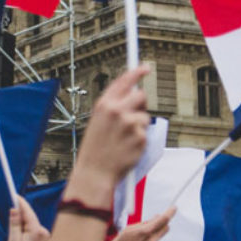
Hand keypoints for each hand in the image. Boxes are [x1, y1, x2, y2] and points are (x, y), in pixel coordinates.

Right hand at [7, 198, 50, 240]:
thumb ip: (14, 224)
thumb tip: (14, 210)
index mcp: (37, 231)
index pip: (28, 212)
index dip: (20, 202)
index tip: (14, 194)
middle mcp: (44, 232)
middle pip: (29, 217)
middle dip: (19, 216)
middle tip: (9, 215)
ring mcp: (44, 236)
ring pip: (30, 224)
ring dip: (21, 225)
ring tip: (14, 237)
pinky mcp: (42, 240)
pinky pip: (32, 230)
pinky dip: (25, 230)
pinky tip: (19, 238)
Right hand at [71, 65, 150, 198]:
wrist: (95, 173)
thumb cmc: (96, 149)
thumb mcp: (98, 121)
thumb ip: (113, 106)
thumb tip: (133, 95)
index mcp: (104, 105)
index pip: (123, 81)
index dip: (136, 72)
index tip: (145, 68)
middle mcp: (116, 111)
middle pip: (141, 95)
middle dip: (141, 104)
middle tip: (135, 115)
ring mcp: (129, 123)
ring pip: (145, 116)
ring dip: (139, 126)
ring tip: (125, 139)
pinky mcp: (139, 137)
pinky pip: (146, 133)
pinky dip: (140, 140)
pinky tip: (128, 148)